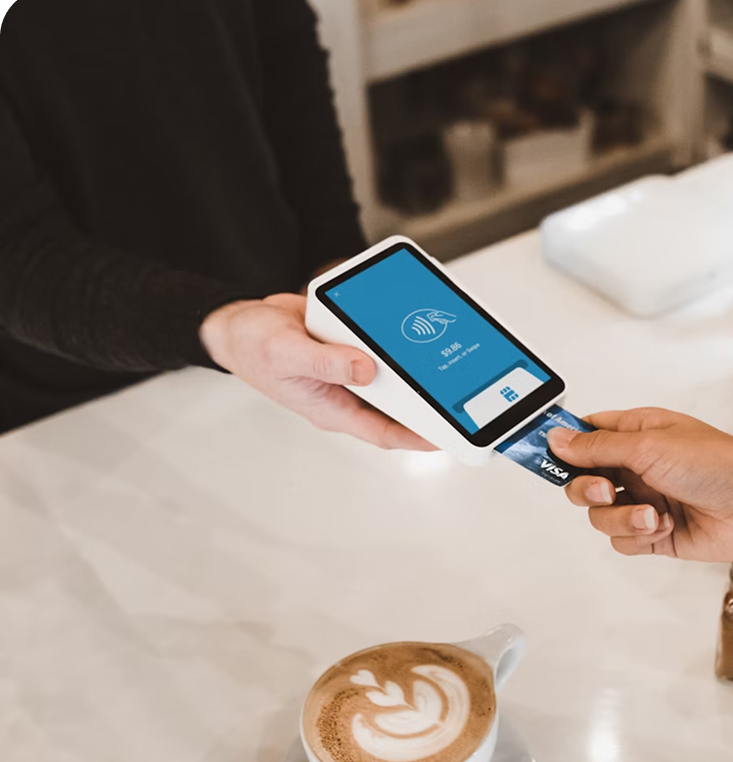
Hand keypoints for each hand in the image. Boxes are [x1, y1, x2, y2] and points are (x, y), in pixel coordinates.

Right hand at [200, 293, 433, 450]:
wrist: (241, 323)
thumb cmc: (254, 347)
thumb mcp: (286, 353)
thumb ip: (326, 362)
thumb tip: (366, 369)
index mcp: (333, 408)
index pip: (384, 432)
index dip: (417, 437)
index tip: (448, 436)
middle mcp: (347, 393)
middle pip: (397, 407)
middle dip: (428, 405)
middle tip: (462, 396)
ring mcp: (351, 370)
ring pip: (393, 377)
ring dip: (417, 371)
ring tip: (448, 363)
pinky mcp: (353, 346)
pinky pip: (381, 348)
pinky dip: (398, 342)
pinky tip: (415, 331)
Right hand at [547, 408, 732, 561]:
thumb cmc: (719, 463)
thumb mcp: (649, 446)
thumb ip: (596, 447)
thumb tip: (557, 438)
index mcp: (635, 434)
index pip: (584, 436)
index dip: (563, 446)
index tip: (542, 454)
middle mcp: (636, 467)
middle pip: (582, 481)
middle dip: (588, 490)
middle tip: (607, 490)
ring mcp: (644, 500)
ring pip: (599, 515)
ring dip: (621, 518)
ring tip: (652, 514)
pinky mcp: (654, 533)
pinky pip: (620, 540)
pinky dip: (636, 536)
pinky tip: (663, 526)